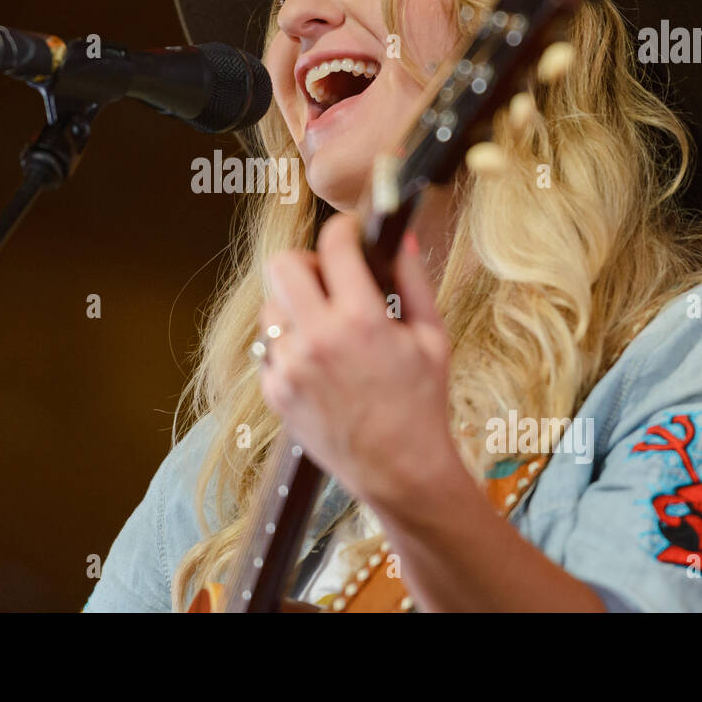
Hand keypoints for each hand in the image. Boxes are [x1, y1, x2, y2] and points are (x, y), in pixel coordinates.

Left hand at [256, 212, 457, 508]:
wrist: (399, 471)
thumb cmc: (422, 405)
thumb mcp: (433, 338)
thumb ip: (414, 281)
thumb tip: (399, 238)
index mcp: (361, 320)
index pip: (334, 246)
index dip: (345, 230)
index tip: (351, 235)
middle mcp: (317, 340)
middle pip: (281, 264)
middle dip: (306, 262)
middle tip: (329, 278)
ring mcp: (289, 367)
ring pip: (271, 306)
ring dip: (295, 306)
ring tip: (325, 326)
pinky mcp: (274, 392)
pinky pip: (268, 348)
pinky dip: (289, 346)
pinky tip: (317, 362)